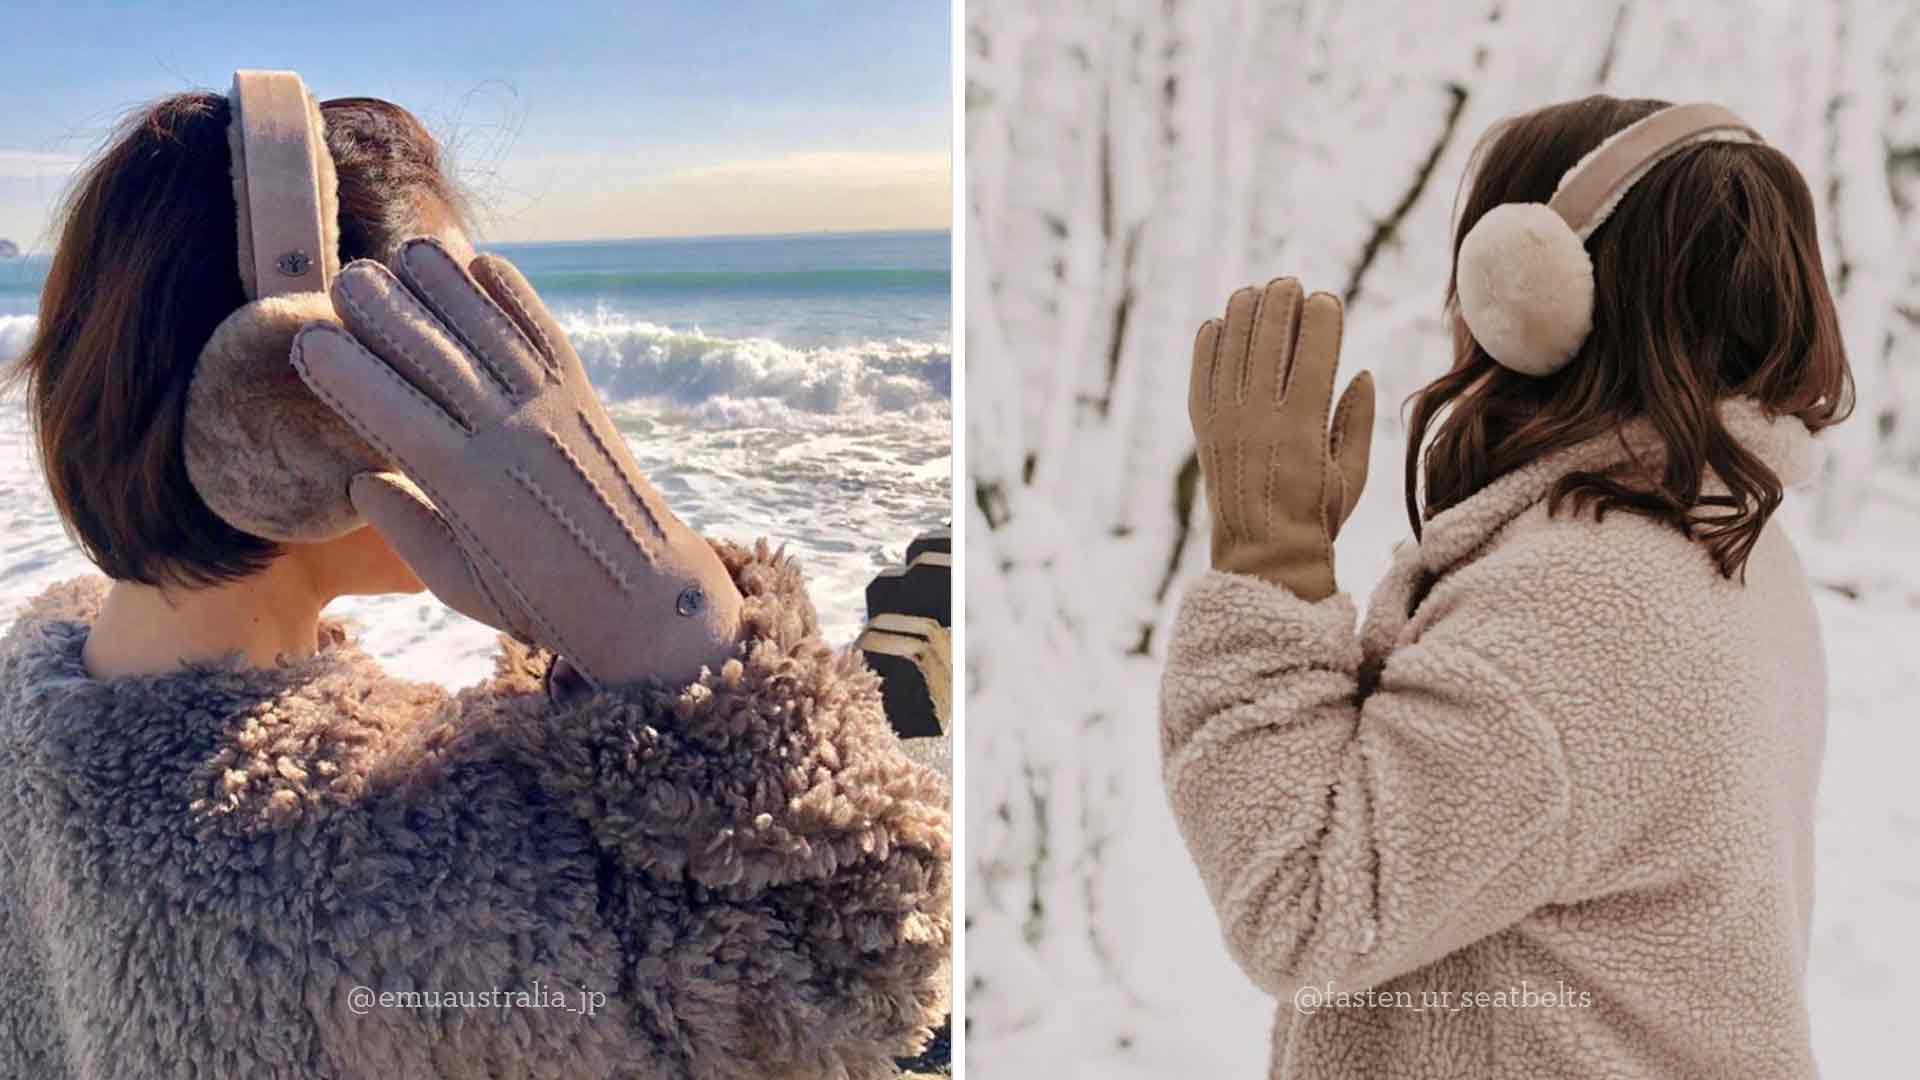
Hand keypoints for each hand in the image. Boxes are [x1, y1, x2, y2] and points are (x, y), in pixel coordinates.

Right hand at [292, 238, 742, 688]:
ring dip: (450, 287)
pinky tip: (484, 263)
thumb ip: (407, 530)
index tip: (309, 342)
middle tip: (346, 280)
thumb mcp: (459, 585)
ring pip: (491, 333)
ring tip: (409, 254)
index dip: (349, 375)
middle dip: (389, 314)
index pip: (395, 416)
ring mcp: (553, 411)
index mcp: (470, 488)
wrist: (646, 596)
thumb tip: (360, 481)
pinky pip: (544, 335)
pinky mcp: (585, 399)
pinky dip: (515, 297)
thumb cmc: (539, 602)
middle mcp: (512, 437)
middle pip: (439, 360)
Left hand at [1188, 278, 1373, 600]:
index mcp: (1304, 425)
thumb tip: (1360, 371)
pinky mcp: (1203, 426)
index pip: (1316, 351)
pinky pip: (1202, 372)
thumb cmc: (1317, 513)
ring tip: (1254, 292)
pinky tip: (1218, 324)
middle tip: (1290, 283)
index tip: (1327, 298)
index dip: (1322, 317)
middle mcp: (1261, 416)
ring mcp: (1227, 419)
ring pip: (1232, 348)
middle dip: (1281, 303)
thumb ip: (1359, 420)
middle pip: (1270, 338)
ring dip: (1243, 314)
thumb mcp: (1354, 472)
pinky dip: (1208, 344)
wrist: (1260, 551)